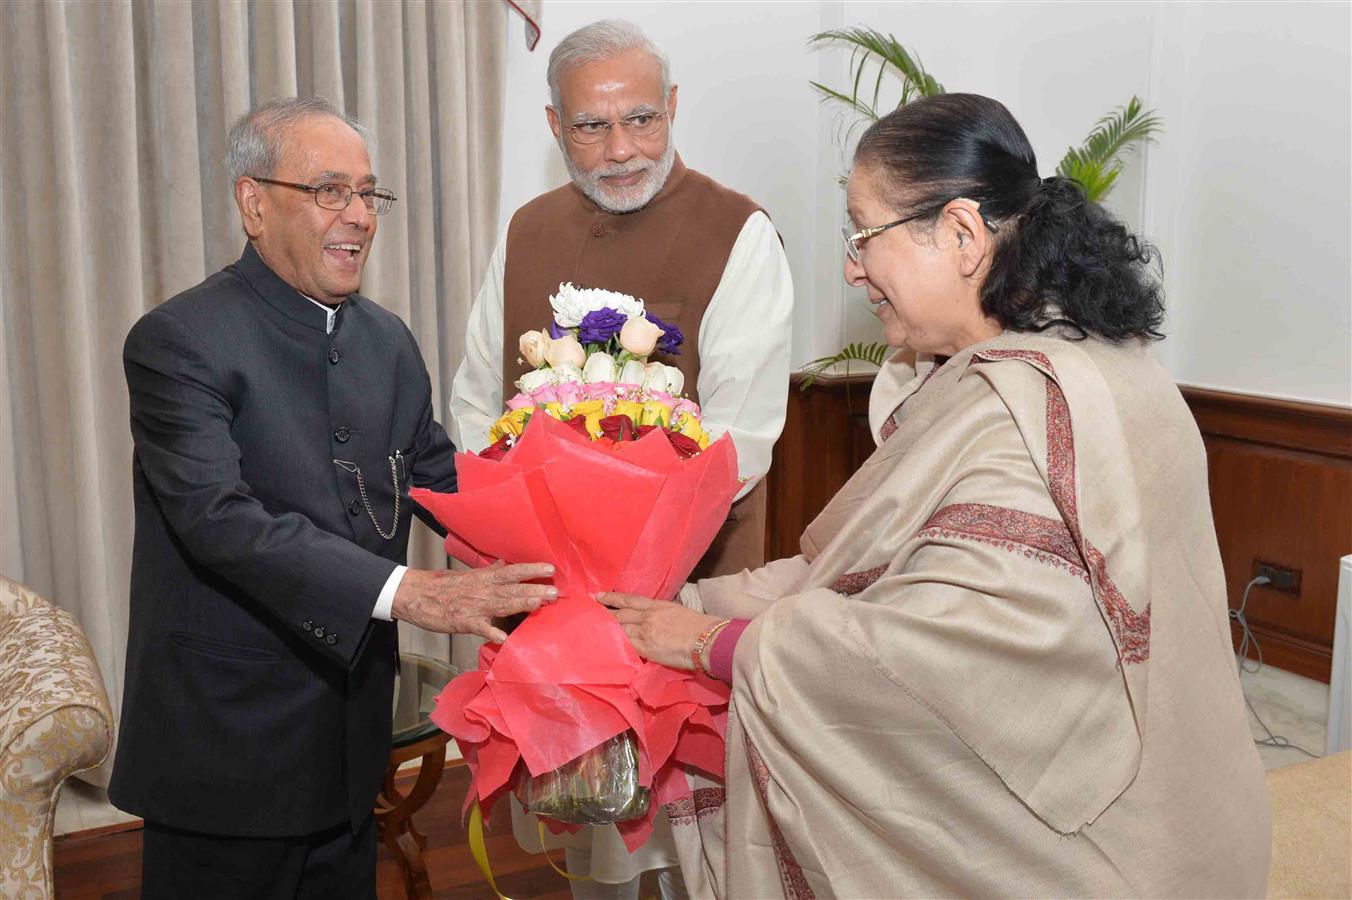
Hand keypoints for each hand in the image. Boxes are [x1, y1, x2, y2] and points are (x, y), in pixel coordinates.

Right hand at [392, 562, 556, 641]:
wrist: (416, 595)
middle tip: (555, 591)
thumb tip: (505, 563)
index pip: (512, 571)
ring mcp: (474, 606)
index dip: (531, 569)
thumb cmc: (443, 586)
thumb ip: (489, 571)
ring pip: (501, 604)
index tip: (550, 568)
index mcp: (484, 578)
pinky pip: (481, 628)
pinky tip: (505, 638)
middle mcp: (483, 589)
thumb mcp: (469, 575)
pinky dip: (492, 633)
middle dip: (534, 589)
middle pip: (512, 588)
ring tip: (539, 604)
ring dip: (521, 604)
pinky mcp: (464, 622)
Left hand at [599, 592, 721, 670]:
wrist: (707, 639)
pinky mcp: (646, 648)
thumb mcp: (679, 612)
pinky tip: (603, 644)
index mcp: (658, 605)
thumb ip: (664, 614)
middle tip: (585, 612)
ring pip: (619, 628)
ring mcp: (645, 632)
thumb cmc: (701, 627)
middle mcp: (648, 616)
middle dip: (602, 614)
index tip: (598, 595)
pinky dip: (613, 643)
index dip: (612, 598)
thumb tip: (658, 620)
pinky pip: (625, 644)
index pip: (630, 600)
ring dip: (604, 629)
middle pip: (620, 614)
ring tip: (588, 629)